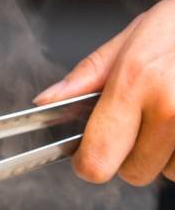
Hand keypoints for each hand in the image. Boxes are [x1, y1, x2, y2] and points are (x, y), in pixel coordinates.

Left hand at [35, 0, 174, 184]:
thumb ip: (90, 74)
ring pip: (169, 173)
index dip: (89, 162)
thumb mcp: (137, 35)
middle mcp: (171, 107)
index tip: (92, 153)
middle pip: (133, 173)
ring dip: (169, 153)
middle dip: (134, 154)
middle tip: (148, 120)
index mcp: (136, 81)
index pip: (96, 160)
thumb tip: (47, 101)